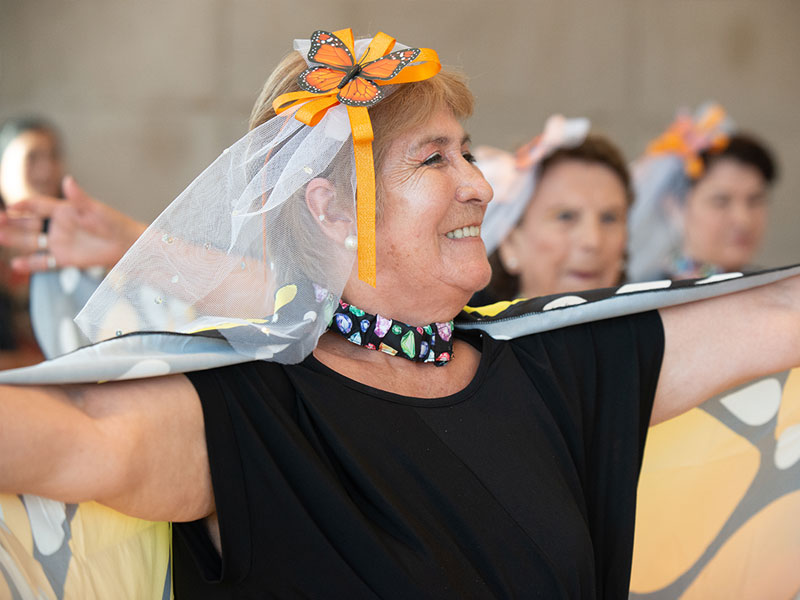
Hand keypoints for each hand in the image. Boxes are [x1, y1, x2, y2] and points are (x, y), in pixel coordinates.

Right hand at [0, 176, 147, 272]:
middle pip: (29, 223)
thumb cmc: (115, 224)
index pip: (38, 205)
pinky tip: (15, 264)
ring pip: (31, 242)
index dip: (23, 205)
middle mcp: (59, 226)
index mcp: (65, 210)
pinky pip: (44, 262)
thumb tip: (68, 180)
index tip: (10, 207)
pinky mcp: (65, 259)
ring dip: (14, 240)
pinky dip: (30, 264)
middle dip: (11, 222)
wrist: (128, 246)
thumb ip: (79, 198)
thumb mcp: (96, 210)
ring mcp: (60, 243)